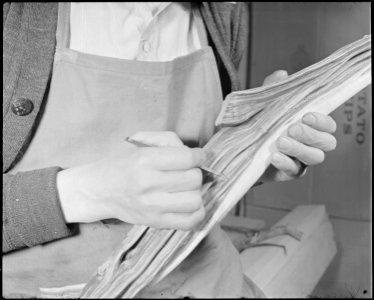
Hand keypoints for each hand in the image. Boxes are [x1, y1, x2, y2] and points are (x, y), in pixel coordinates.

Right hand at [57, 131, 205, 229]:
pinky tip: (187, 204)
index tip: (198, 156)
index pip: (188, 159)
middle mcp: (149, 184)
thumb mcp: (137, 140)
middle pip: (194, 179)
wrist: (97, 190)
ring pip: (194, 200)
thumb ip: (167, 139)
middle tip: (186, 171)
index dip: (199, 156)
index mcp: (145, 160)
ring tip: (185, 188)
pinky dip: (196, 213)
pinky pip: (189, 222)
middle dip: (195, 172)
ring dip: (195, 192)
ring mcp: (152, 207)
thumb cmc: (119, 162)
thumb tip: (194, 153)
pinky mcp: (155, 223)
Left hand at [259, 71, 336, 182]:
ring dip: (300, 149)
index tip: (306, 115)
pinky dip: (285, 163)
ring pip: (314, 157)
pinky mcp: (287, 172)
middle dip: (311, 135)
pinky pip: (293, 171)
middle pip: (326, 142)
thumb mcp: (265, 103)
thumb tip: (281, 74)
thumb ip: (274, 88)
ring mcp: (300, 160)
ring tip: (282, 142)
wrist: (241, 145)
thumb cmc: (261, 123)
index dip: (322, 121)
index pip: (328, 125)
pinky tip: (274, 156)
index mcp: (310, 126)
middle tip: (293, 129)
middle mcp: (310, 143)